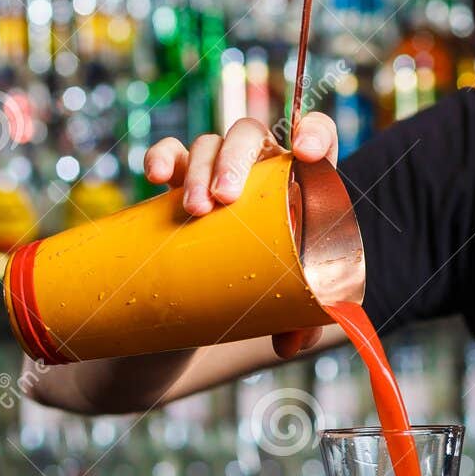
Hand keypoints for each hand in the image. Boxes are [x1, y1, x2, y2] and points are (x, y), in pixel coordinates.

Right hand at [143, 112, 337, 358]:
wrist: (220, 290)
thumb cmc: (267, 285)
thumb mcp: (288, 303)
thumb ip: (299, 321)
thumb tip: (290, 344)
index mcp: (300, 180)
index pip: (317, 136)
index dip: (315, 132)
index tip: (306, 153)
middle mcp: (260, 165)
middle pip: (250, 135)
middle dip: (235, 159)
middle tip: (224, 199)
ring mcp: (220, 168)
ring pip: (209, 144)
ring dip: (200, 170)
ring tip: (194, 212)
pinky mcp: (184, 178)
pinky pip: (172, 153)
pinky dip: (163, 157)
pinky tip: (157, 176)